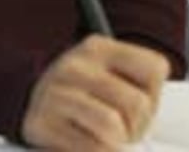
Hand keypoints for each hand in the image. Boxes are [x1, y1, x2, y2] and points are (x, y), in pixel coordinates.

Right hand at [21, 35, 169, 150]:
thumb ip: (139, 86)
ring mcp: (56, 93)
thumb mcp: (111, 73)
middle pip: (138, 104)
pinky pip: (93, 150)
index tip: (137, 101)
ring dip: (117, 144)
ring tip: (106, 139)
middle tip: (122, 130)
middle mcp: (75, 65)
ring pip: (114, 127)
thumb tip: (147, 124)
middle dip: (137, 128)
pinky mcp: (40, 123)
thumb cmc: (85, 94)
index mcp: (98, 47)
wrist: (33, 102)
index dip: (155, 94)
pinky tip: (86, 144)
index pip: (156, 68)